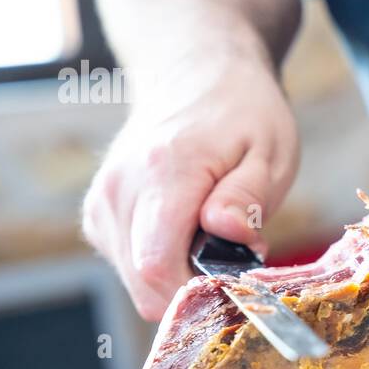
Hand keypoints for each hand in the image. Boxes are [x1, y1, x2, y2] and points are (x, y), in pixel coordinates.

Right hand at [82, 59, 298, 320]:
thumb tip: (227, 233)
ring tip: (215, 233)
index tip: (236, 279)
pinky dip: (163, 262)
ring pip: (136, 282)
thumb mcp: (270, 151)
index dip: (198, 292)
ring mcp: (102, 203)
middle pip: (145, 284)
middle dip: (196, 285)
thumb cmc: (242, 114)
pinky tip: (189, 230)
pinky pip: (129, 266)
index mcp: (163, 173)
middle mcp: (118, 190)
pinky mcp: (98, 215)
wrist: (194, 75)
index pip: (156, 266)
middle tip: (236, 250)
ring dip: (181, 274)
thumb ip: (248, 196)